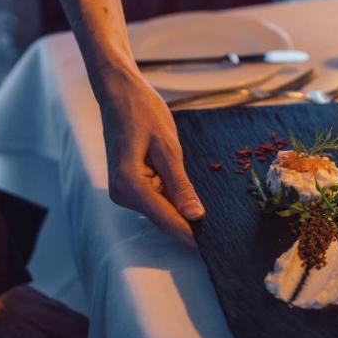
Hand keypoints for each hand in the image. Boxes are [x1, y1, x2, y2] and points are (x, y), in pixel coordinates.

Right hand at [95, 68, 204, 245]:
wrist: (118, 92)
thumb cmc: (142, 111)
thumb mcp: (168, 147)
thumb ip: (181, 185)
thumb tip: (195, 215)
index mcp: (129, 184)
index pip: (166, 218)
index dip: (191, 233)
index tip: (213, 246)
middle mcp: (121, 193)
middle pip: (163, 218)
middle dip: (188, 221)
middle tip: (219, 228)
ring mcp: (122, 191)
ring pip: (160, 210)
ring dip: (180, 206)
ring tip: (205, 204)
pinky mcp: (127, 185)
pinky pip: (154, 198)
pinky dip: (171, 195)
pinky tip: (183, 185)